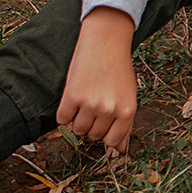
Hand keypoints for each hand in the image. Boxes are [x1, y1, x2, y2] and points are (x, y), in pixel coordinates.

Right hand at [58, 7, 137, 151]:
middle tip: (95, 105)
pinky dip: (64, 113)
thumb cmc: (119, 69)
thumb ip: (125, 124)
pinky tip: (74, 96)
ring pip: (77, 130)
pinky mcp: (71, 96)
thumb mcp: (129, 96)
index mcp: (127, 112)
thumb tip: (120, 151)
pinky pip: (62, 119)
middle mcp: (109, 110)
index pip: (112, 141)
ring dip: (78, 119)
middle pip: (93, 136)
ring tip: (85, 100)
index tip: (104, 123)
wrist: (106, 42)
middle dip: (92, 125)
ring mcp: (90, 104)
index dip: (106, 134)